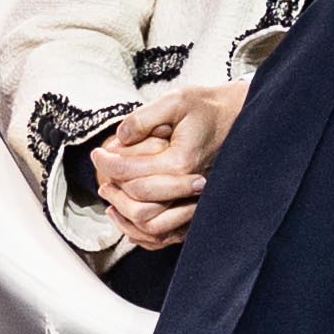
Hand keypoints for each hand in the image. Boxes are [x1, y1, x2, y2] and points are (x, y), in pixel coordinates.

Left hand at [92, 83, 247, 252]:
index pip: (131, 172)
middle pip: (137, 203)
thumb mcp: (174, 100)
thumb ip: (143, 119)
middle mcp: (188, 187)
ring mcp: (193, 201)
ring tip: (110, 191)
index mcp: (182, 162)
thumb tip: (118, 139)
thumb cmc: (206, 108)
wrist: (236, 118)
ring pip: (149, 224)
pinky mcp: (194, 207)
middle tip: (101, 170)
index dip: (107, 163)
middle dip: (113, 187)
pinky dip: (141, 229)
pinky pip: (164, 233)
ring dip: (124, 212)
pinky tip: (127, 211)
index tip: (97, 153)